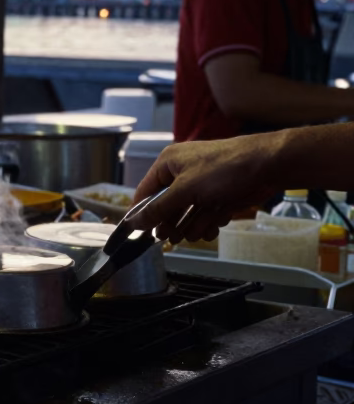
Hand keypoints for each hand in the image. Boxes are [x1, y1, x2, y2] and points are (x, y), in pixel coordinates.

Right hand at [129, 133, 282, 242]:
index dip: (142, 213)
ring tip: (198, 232)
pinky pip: (205, 214)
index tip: (141, 234)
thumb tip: (134, 223)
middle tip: (173, 239)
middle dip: (172, 223)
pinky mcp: (218, 195)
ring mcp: (201, 185)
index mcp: (168, 164)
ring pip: (187, 213)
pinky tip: (213, 228)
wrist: (268, 165)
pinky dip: (208, 223)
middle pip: (167, 206)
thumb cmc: (223, 169)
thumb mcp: (185, 190)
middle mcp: (182, 173)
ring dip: (192, 225)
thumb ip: (158, 208)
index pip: (145, 192)